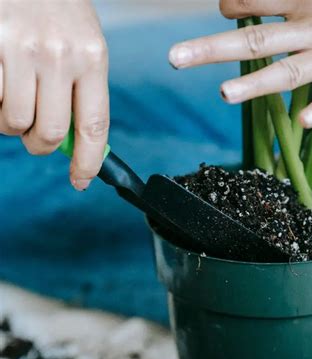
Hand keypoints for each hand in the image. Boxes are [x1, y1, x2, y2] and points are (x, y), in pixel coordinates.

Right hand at [0, 0, 108, 190]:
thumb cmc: (58, 9)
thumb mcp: (84, 45)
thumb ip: (81, 92)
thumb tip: (74, 142)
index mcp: (92, 58)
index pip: (94, 126)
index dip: (88, 160)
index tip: (81, 180)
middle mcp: (58, 55)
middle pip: (50, 133)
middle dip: (40, 143)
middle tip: (35, 133)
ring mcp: (19, 49)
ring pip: (14, 122)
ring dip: (12, 123)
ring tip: (15, 99)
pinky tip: (1, 82)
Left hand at [169, 0, 311, 127]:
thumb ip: (305, 5)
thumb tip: (271, 15)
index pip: (260, 2)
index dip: (234, 6)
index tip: (218, 11)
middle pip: (257, 37)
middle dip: (212, 48)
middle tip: (173, 57)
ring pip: (291, 69)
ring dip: (255, 83)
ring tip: (223, 94)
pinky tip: (301, 123)